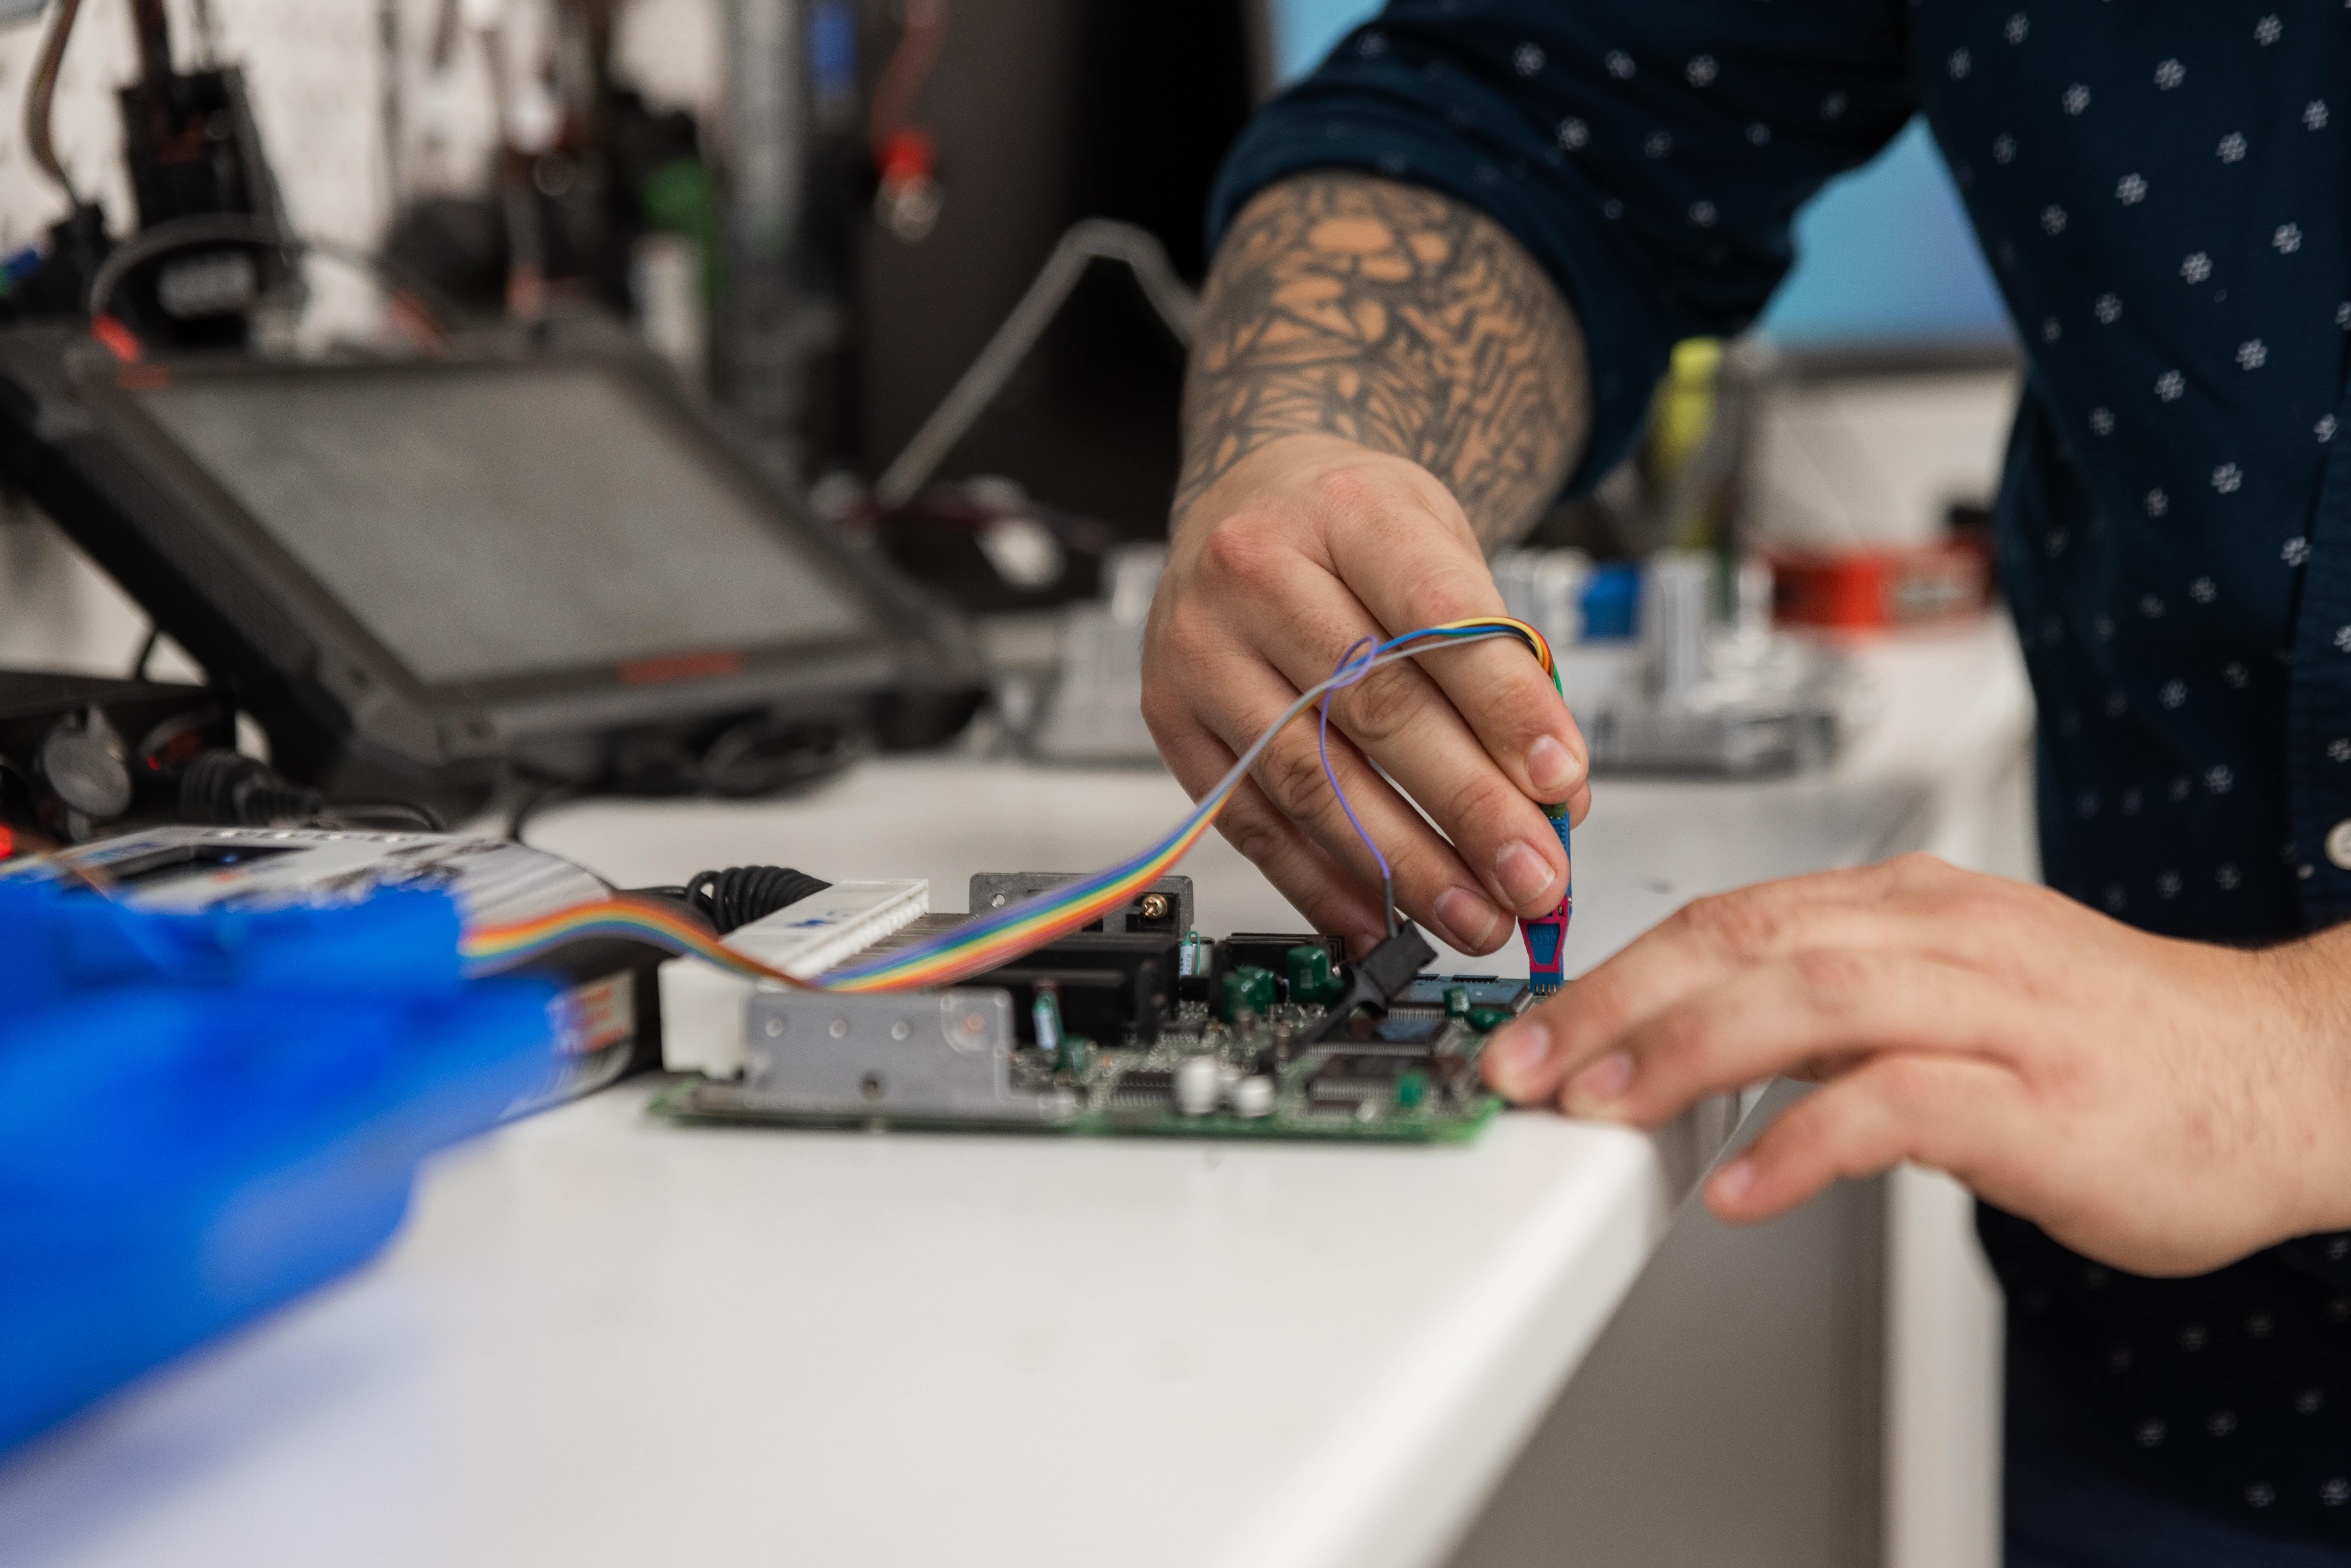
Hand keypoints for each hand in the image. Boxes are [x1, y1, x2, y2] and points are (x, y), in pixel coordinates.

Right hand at [1143, 434, 1589, 954]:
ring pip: (1311, 780)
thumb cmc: (1353, 529)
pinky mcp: (1172, 719)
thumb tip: (1553, 796)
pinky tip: (1382, 922)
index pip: (1437, 615)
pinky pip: (1251, 821)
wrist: (1248, 498)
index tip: (1564, 782)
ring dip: (1404, 866)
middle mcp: (1257, 572)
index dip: (1506, 706)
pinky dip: (1321, 884)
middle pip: (1375, 709)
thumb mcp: (1443, 545)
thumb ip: (1498, 661)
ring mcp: (1203, 649)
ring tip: (1476, 918)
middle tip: (1534, 878)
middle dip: (1469, 809)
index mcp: (1347, 510)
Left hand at [1480, 854, 2350, 1276]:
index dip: (1616, 970)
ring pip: (1809, 1002)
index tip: (1535, 1028)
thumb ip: (1832, 1000)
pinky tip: (1745, 1187)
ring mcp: (1994, 1015)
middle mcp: (1942, 938)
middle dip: (1617, 1004)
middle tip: (1529, 1066)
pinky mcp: (2038, 1102)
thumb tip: (1698, 1030)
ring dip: (1685, 1054)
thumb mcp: (1950, 984)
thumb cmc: (2108, 1038)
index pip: (1729, 916)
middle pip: (1744, 945)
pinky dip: (1808, 1142)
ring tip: (1600, 1107)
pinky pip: (1899, 1106)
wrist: (2282, 1071)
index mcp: (1909, 903)